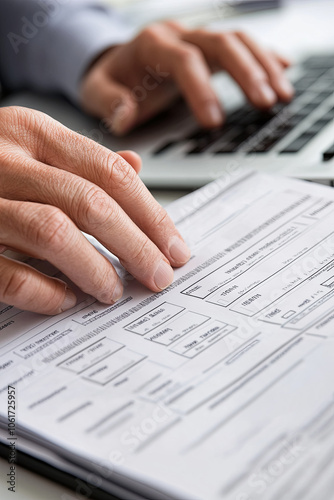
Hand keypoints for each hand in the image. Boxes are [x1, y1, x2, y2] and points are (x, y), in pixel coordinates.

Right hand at [0, 106, 189, 314]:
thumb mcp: (31, 144)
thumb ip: (81, 160)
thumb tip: (135, 168)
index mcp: (33, 132)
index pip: (110, 174)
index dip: (151, 214)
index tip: (175, 248)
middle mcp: (5, 159)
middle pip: (91, 203)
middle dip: (135, 245)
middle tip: (159, 277)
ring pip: (51, 232)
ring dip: (94, 268)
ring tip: (115, 291)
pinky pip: (5, 270)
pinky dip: (41, 289)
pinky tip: (64, 298)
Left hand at [80, 22, 293, 134]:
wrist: (116, 63)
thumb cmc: (110, 81)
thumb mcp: (95, 92)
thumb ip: (108, 102)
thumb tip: (124, 116)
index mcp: (151, 44)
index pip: (183, 60)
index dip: (202, 89)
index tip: (214, 122)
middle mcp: (179, 34)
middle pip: (220, 43)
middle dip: (246, 72)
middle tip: (265, 103)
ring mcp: (197, 39)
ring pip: (238, 41)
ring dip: (263, 65)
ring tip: (282, 95)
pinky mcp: (209, 49)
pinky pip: (242, 45)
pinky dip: (264, 57)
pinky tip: (283, 70)